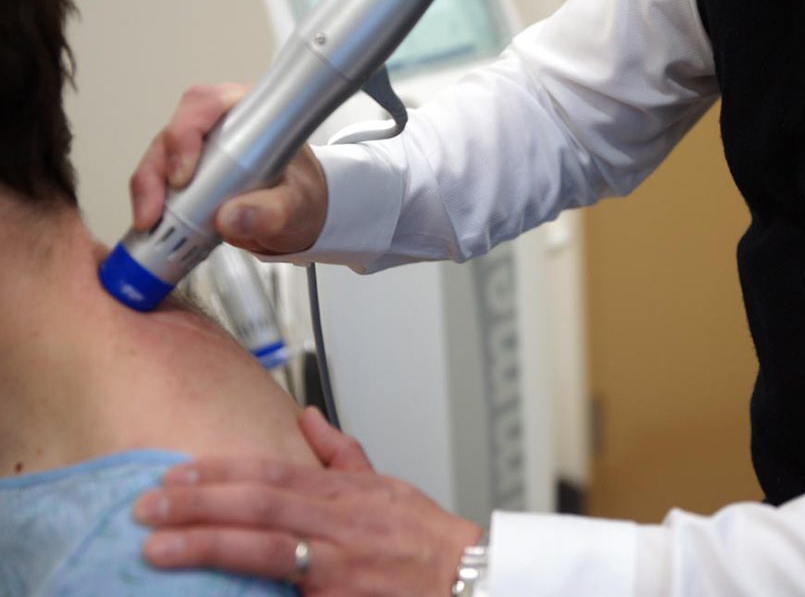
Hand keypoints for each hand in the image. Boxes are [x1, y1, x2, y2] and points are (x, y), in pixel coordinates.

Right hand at [129, 83, 328, 254]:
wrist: (298, 212)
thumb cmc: (301, 195)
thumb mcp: (297, 208)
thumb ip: (273, 213)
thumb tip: (234, 218)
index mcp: (252, 113)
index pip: (208, 105)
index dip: (187, 133)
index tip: (184, 175)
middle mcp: (221, 122)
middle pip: (174, 131)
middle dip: (158, 169)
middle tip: (156, 209)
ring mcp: (200, 145)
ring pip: (159, 155)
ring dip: (148, 188)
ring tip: (151, 221)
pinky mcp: (185, 169)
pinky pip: (157, 179)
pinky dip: (151, 201)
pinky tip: (153, 223)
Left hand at [134, 408, 483, 595]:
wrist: (463, 581)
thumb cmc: (424, 536)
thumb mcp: (386, 483)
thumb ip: (340, 453)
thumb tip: (306, 418)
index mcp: (342, 493)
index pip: (271, 472)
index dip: (220, 470)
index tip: (176, 471)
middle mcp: (335, 525)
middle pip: (257, 505)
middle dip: (198, 504)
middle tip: (148, 505)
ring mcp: (335, 565)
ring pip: (263, 549)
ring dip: (206, 545)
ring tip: (158, 547)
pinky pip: (284, 593)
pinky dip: (247, 591)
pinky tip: (210, 591)